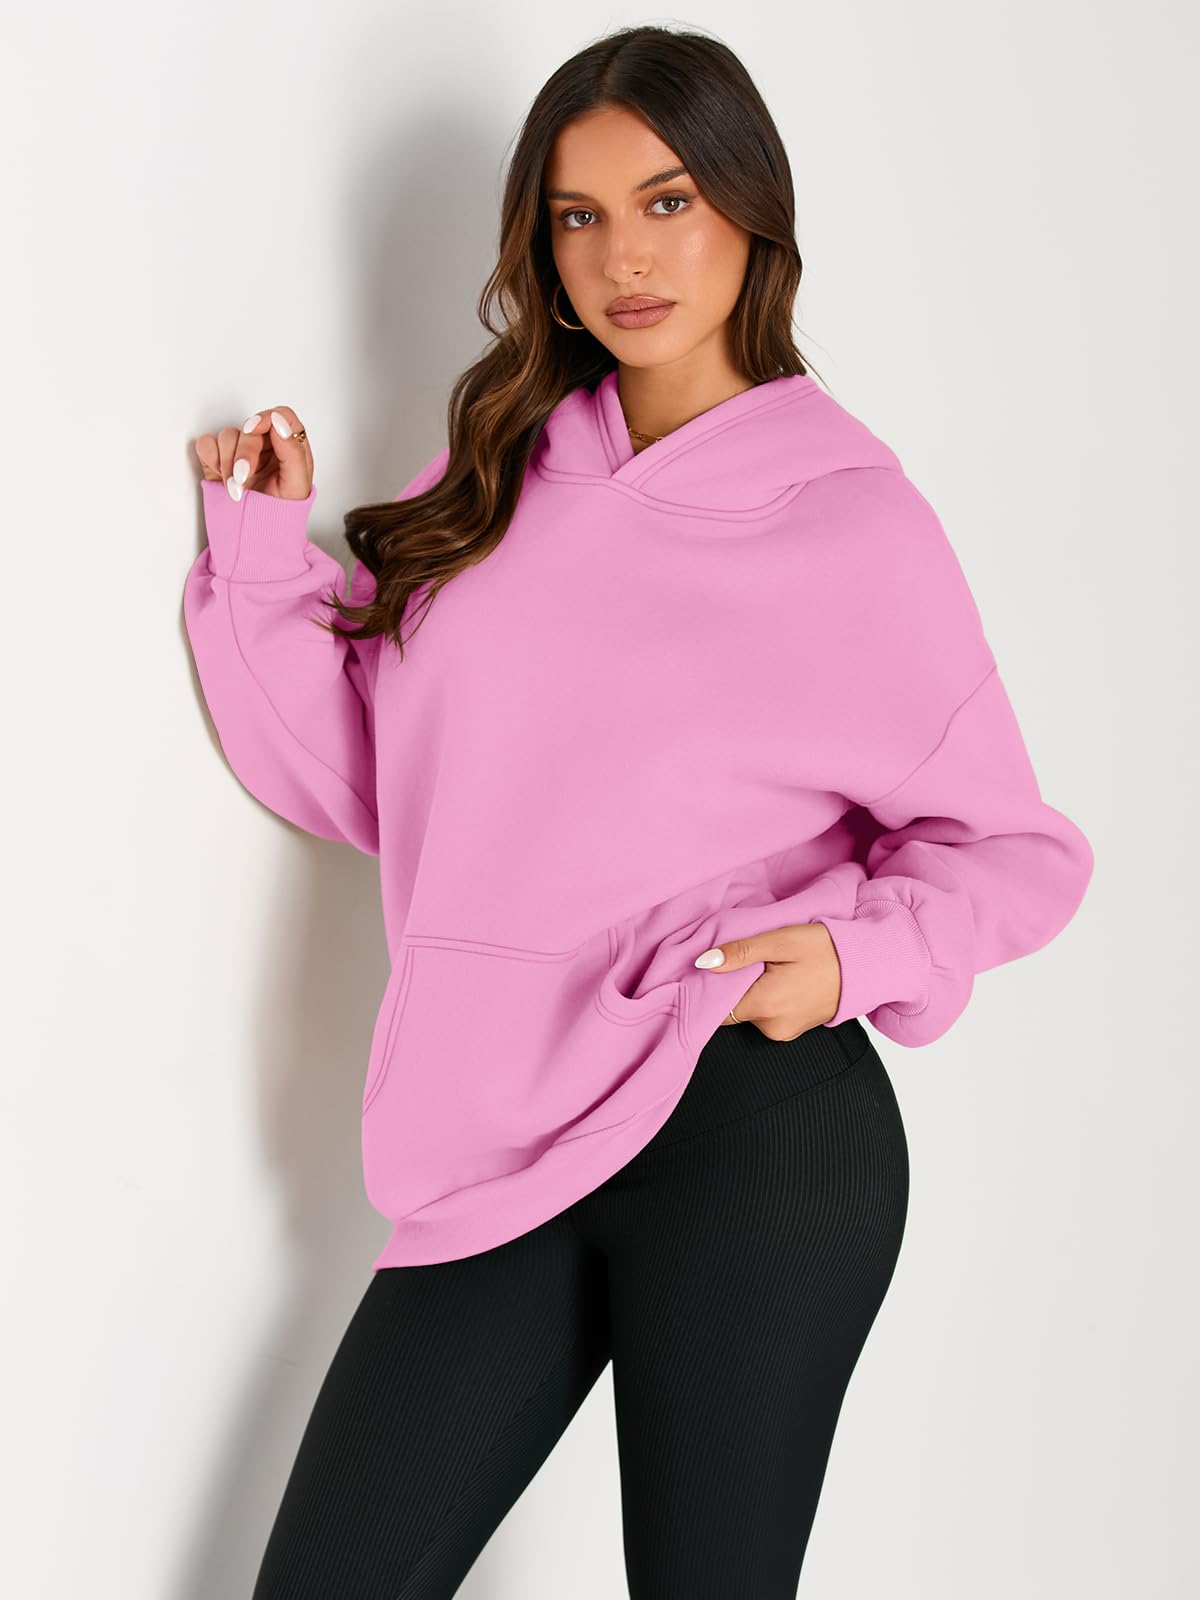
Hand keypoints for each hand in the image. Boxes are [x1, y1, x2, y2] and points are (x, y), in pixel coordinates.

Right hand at [193, 404, 313, 502]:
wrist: (256, 537)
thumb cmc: (281, 514)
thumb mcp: (297, 486)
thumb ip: (293, 451)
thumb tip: (279, 422)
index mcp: (289, 448)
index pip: (282, 416)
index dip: (267, 418)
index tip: (255, 429)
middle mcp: (265, 445)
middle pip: (250, 427)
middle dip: (244, 452)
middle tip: (243, 477)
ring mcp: (240, 452)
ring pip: (227, 435)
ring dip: (227, 462)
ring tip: (235, 488)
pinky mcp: (218, 461)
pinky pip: (207, 444)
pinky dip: (210, 458)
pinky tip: (220, 476)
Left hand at [695, 921, 842, 1039]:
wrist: (867, 966)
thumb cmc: (826, 950)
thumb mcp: (781, 942)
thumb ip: (741, 952)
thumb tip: (704, 963)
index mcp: (764, 1006)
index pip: (716, 1006)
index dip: (713, 986)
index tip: (718, 966)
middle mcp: (771, 1027)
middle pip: (732, 1010)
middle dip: (733, 986)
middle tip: (750, 960)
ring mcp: (783, 1032)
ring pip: (749, 1012)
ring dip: (751, 992)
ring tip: (770, 968)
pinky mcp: (793, 1031)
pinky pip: (766, 1016)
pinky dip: (766, 999)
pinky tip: (781, 979)